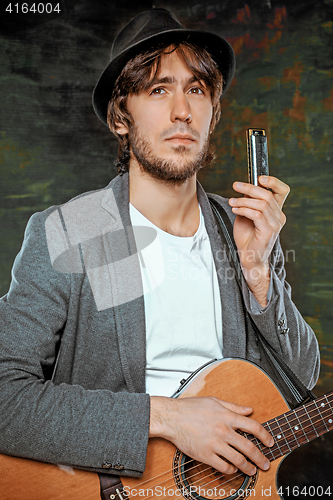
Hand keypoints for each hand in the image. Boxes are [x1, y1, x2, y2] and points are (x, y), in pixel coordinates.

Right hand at [150, 396, 273, 475]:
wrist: (172, 417)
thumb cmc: (190, 407)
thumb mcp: (214, 401)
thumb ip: (233, 406)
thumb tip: (249, 409)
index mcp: (227, 416)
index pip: (253, 427)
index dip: (265, 436)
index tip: (270, 443)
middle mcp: (223, 430)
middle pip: (249, 447)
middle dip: (260, 458)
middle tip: (265, 463)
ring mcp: (215, 444)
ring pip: (238, 460)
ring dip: (248, 468)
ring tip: (252, 471)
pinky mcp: (205, 455)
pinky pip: (223, 467)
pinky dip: (230, 470)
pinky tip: (232, 469)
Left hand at [229, 175, 289, 305]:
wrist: (248, 257)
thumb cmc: (247, 237)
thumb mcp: (246, 214)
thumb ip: (248, 202)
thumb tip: (243, 188)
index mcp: (276, 210)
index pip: (283, 190)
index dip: (273, 181)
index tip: (258, 177)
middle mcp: (279, 216)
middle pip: (268, 195)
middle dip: (250, 187)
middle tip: (236, 185)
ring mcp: (275, 224)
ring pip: (262, 204)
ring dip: (243, 200)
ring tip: (232, 201)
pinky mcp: (269, 231)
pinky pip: (257, 215)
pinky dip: (244, 209)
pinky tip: (235, 209)